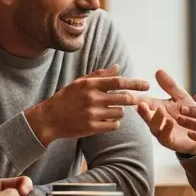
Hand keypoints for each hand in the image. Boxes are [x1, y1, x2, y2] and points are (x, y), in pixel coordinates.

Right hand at [24, 65, 149, 143]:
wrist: (49, 119)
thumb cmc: (66, 98)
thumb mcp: (80, 82)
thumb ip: (100, 75)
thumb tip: (118, 67)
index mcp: (90, 85)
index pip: (118, 82)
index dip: (135, 83)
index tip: (146, 85)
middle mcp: (92, 98)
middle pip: (124, 98)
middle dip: (133, 99)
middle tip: (135, 99)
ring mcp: (92, 114)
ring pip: (120, 113)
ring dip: (119, 112)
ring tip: (109, 111)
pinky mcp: (92, 128)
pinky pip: (114, 125)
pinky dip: (113, 123)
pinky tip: (105, 121)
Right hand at [135, 69, 195, 155]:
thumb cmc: (190, 114)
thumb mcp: (180, 97)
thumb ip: (170, 86)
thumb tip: (158, 70)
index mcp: (157, 108)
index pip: (144, 101)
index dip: (136, 97)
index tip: (127, 90)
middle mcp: (157, 120)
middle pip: (146, 114)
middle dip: (142, 110)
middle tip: (139, 103)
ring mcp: (162, 131)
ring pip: (154, 126)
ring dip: (155, 119)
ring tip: (159, 110)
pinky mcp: (170, 141)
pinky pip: (165, 136)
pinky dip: (166, 129)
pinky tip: (170, 122)